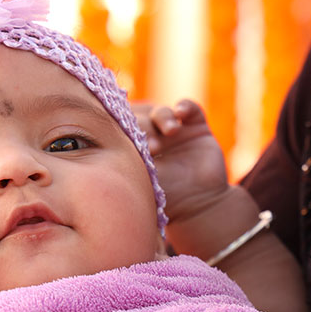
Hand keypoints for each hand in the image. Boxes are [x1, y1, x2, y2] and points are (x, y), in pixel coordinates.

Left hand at [134, 99, 229, 223]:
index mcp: (136, 148)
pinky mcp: (196, 127)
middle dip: (144, 125)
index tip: (127, 135)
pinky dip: (185, 107)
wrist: (201, 204)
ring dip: (163, 117)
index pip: (124, 126)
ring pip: (162, 112)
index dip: (124, 124)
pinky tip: (181, 113)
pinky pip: (190, 108)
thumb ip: (129, 158)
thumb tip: (109, 144)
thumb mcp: (143, 177)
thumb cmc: (167, 196)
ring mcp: (175, 131)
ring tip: (170, 131)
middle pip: (142, 117)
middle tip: (152, 145)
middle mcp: (154, 137)